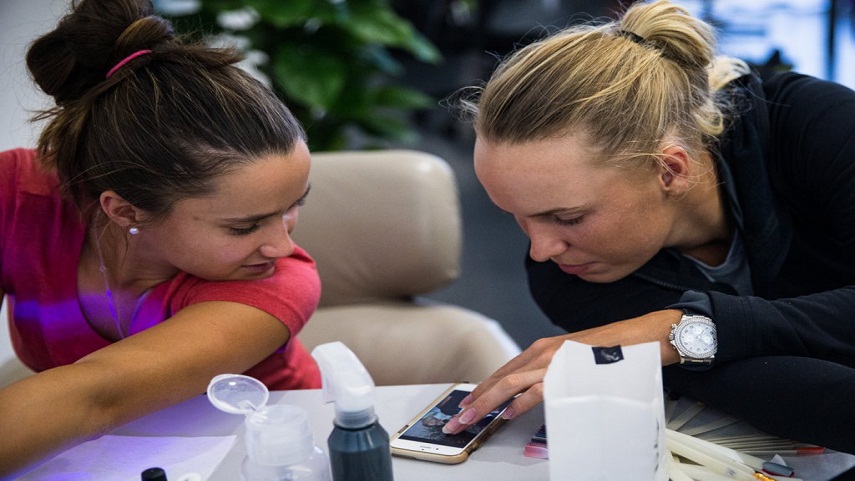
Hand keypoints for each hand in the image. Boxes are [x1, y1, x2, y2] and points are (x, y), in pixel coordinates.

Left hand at [441, 309, 682, 433]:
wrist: (642, 336)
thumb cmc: (611, 351)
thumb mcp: (573, 362)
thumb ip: (552, 375)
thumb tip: (534, 396)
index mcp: (542, 350)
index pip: (503, 373)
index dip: (481, 391)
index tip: (465, 406)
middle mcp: (542, 352)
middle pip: (499, 379)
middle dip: (474, 401)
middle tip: (457, 421)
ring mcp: (554, 359)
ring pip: (510, 384)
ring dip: (486, 403)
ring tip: (470, 420)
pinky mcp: (568, 369)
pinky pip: (538, 388)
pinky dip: (520, 402)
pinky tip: (507, 413)